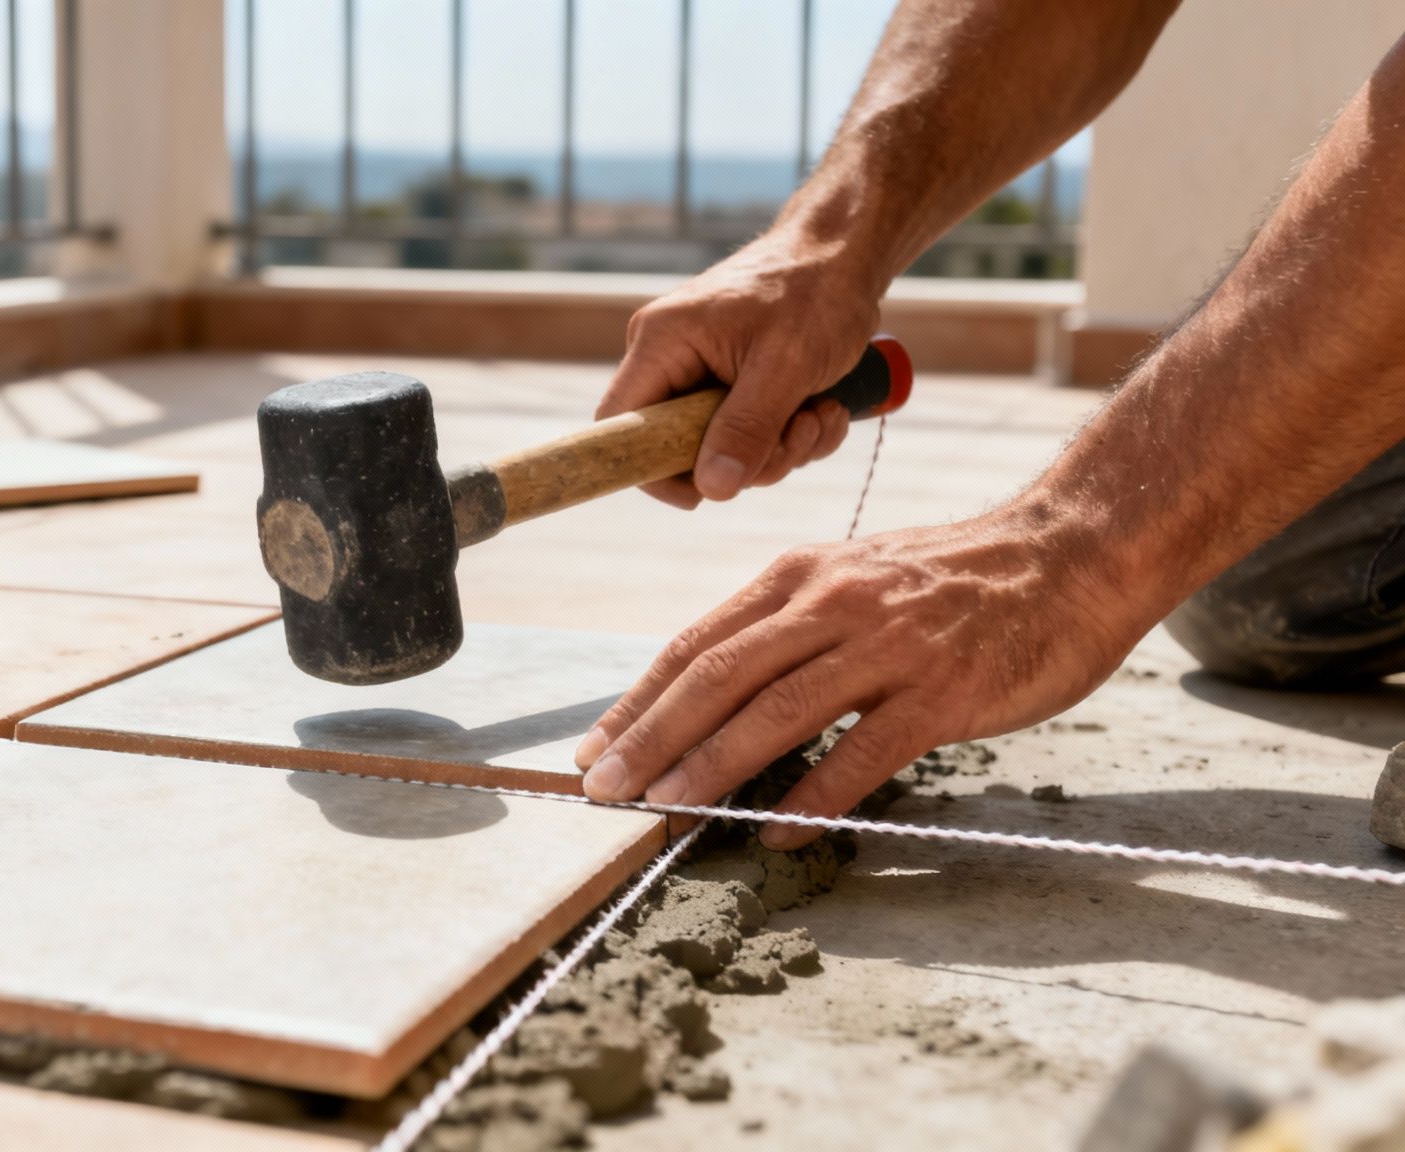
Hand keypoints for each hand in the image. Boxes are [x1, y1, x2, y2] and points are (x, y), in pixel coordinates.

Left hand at [573, 508, 1146, 848]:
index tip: (593, 749)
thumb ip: (788, 625)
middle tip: (605, 789)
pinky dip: (814, 795)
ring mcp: (888, 647)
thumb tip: (715, 692)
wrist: (1070, 553)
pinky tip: (778, 831)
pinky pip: (863, 752)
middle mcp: (832, 603)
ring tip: (666, 808)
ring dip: (712, 765)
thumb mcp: (853, 577)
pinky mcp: (942, 691)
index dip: (637, 701)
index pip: (697, 644)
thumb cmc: (954, 578)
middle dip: (651, 737)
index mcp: (799, 576)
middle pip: (718, 676)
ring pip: (777, 711)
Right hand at [600, 235, 884, 508]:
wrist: (847, 254)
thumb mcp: (785, 365)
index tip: (700, 494)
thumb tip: (712, 489)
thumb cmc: (815, 291)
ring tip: (820, 412)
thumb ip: (746, 428)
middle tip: (799, 434)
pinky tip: (822, 407)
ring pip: (721, 448)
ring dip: (780, 448)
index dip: (649, 468)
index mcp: (661, 342)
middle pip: (679, 447)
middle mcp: (669, 358)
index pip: (620, 424)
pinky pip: (747, 434)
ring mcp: (699, 371)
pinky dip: (789, 434)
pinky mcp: (730, 383)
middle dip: (748, 458)